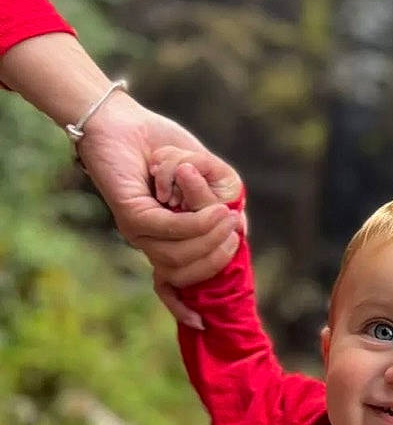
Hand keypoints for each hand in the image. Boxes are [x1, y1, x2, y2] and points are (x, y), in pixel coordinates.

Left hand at [77, 101, 245, 323]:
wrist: (119, 120)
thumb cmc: (158, 144)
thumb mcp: (200, 172)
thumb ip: (219, 199)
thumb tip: (241, 229)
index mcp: (162, 240)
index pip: (171, 287)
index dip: (188, 304)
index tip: (214, 297)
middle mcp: (147, 242)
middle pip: (186, 272)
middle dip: (219, 256)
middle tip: (236, 230)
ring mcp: (137, 232)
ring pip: (179, 254)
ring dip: (211, 237)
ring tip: (228, 214)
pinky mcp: (132, 214)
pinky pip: (170, 230)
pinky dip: (197, 223)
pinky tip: (216, 212)